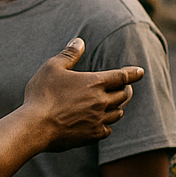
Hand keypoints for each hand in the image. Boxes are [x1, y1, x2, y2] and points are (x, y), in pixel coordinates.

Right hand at [23, 39, 142, 152]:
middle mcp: (101, 101)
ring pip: (118, 113)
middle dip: (125, 90)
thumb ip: (69, 54)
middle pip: (123, 95)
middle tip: (124, 87)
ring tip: (114, 104)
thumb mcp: (52, 67)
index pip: (122, 76)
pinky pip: (108, 129)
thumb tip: (80, 41)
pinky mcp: (92, 135)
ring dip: (118, 107)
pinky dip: (108, 124)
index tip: (140, 71)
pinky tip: (102, 122)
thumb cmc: (42, 94)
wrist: (35, 126)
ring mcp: (98, 119)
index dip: (133, 73)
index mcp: (95, 83)